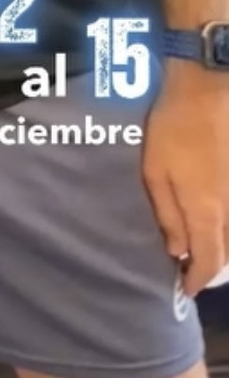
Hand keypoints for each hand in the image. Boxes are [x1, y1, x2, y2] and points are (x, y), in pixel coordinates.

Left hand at [142, 63, 228, 295]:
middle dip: (210, 266)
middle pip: (226, 251)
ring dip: (218, 246)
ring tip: (198, 246)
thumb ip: (168, 214)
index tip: (185, 290)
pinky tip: (210, 217)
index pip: (209, 260)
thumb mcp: (156, 172)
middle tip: (190, 270)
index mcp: (207, 210)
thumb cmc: (173, 128)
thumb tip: (177, 251)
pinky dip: (223, 224)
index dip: (198, 280)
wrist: (208, 88)